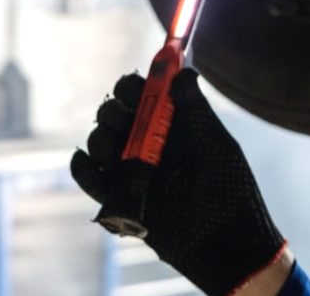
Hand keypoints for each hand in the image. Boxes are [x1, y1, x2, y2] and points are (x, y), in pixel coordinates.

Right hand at [71, 68, 287, 295]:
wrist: (225, 239)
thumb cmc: (228, 187)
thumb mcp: (214, 141)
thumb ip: (194, 107)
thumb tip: (183, 71)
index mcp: (167, 124)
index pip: (138, 93)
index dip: (131, 86)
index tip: (136, 89)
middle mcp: (144, 143)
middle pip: (112, 114)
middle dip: (112, 110)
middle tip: (126, 118)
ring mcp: (129, 170)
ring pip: (97, 141)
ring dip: (99, 137)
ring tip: (113, 150)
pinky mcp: (117, 198)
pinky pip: (87, 176)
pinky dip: (82, 166)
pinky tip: (93, 162)